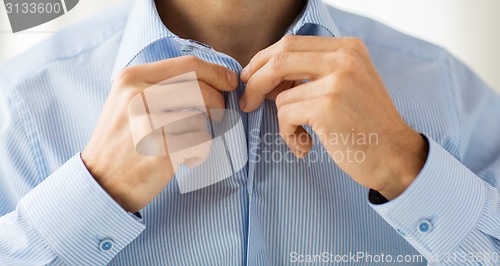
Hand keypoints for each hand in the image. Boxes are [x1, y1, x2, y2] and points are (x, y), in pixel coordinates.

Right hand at [82, 56, 237, 211]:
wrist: (101, 182)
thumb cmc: (123, 140)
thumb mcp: (130, 100)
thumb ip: (163, 85)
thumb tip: (213, 79)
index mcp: (132, 77)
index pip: (189, 65)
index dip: (217, 72)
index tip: (231, 82)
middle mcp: (138, 95)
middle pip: (201, 89)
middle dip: (218, 102)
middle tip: (217, 116)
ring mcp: (148, 122)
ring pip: (201, 118)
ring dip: (201, 132)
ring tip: (184, 142)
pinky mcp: (160, 149)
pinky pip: (198, 143)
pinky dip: (197, 152)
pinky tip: (180, 158)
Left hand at [240, 36, 427, 199]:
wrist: (396, 156)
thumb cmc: (366, 125)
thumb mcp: (346, 85)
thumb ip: (311, 74)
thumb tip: (266, 77)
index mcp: (348, 48)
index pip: (291, 43)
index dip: (263, 60)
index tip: (250, 78)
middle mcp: (344, 58)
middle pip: (279, 59)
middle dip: (255, 81)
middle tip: (248, 102)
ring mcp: (337, 81)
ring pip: (280, 95)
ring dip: (283, 121)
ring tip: (300, 136)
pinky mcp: (328, 106)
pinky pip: (285, 116)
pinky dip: (288, 134)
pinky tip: (305, 146)